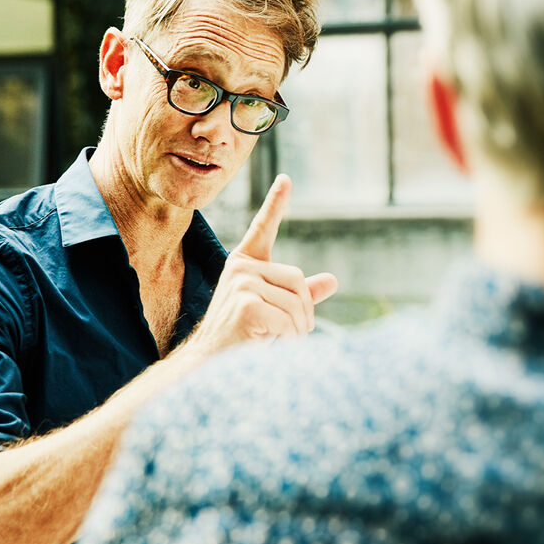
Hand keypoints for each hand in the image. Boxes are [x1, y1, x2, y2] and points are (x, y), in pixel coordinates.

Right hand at [186, 174, 337, 351]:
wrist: (210, 364)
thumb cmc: (242, 335)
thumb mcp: (275, 309)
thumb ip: (302, 294)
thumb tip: (333, 280)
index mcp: (245, 263)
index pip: (263, 228)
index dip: (275, 203)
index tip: (286, 179)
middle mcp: (241, 267)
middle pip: (298, 281)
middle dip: (303, 312)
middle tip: (292, 332)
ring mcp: (241, 284)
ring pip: (296, 303)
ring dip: (297, 330)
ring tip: (278, 341)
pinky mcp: (246, 305)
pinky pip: (288, 320)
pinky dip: (289, 339)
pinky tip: (271, 345)